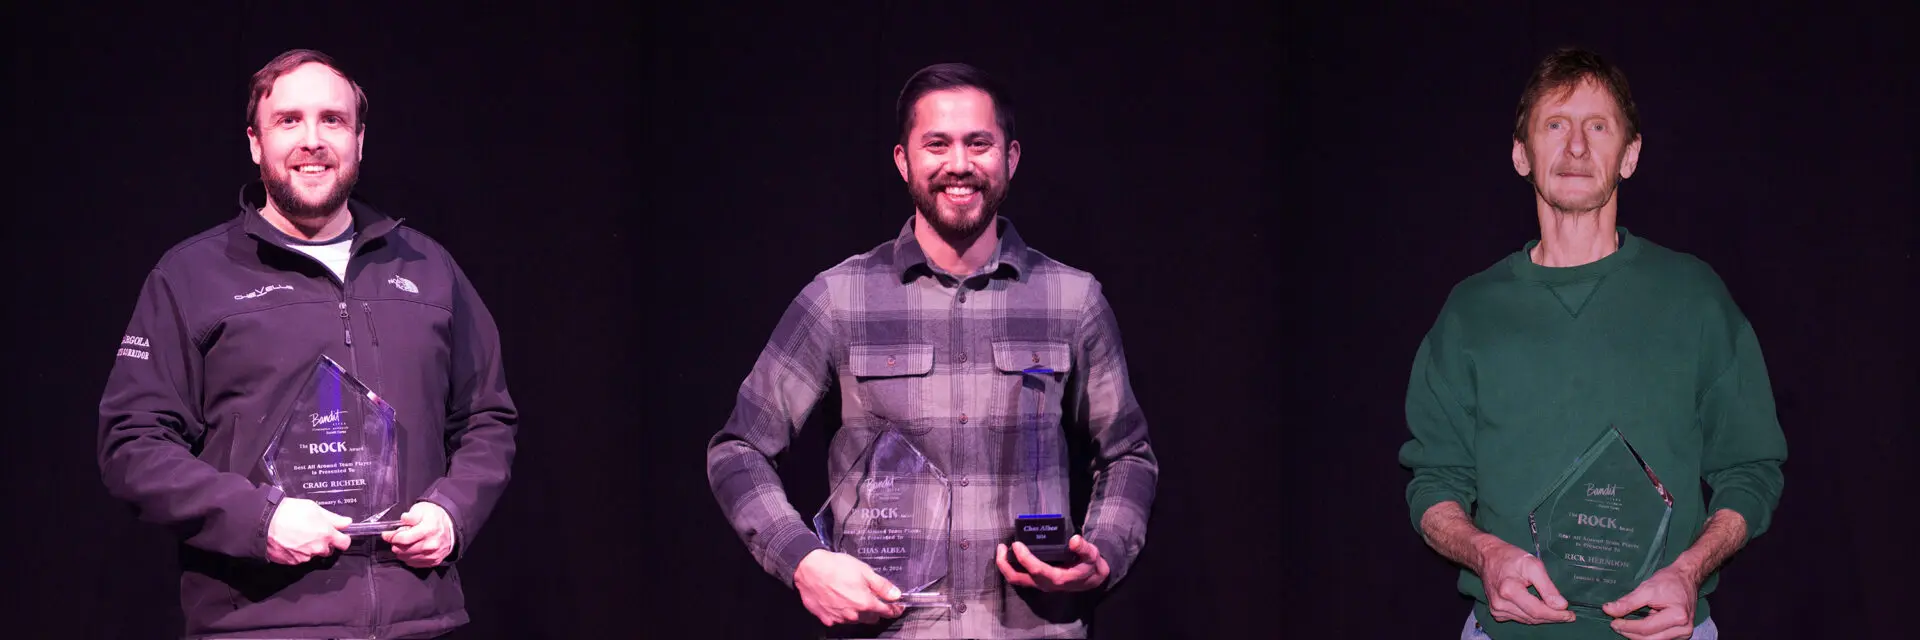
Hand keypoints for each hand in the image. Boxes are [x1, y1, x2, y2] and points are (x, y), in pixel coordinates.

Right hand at [266, 497, 350, 564]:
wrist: (264, 523)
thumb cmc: (289, 512)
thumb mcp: (314, 508)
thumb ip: (333, 518)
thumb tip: (347, 523)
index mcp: (326, 535)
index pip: (344, 543)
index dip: (342, 538)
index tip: (338, 535)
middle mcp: (318, 548)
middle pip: (328, 550)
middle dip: (324, 543)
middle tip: (313, 532)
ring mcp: (305, 557)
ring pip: (313, 554)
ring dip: (309, 548)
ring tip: (298, 535)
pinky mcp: (292, 562)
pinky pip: (299, 558)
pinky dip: (297, 552)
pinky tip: (290, 542)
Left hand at [381, 502, 455, 567]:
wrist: (451, 526)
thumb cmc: (434, 516)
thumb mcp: (422, 509)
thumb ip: (412, 515)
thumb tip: (404, 519)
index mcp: (428, 530)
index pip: (403, 539)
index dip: (391, 537)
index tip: (386, 534)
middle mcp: (431, 545)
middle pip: (403, 550)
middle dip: (396, 544)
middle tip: (399, 537)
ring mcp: (432, 555)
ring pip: (406, 558)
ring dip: (401, 551)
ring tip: (406, 543)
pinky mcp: (434, 561)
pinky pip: (414, 563)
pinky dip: (409, 557)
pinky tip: (411, 549)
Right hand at [794, 550, 904, 625]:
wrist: (808, 568)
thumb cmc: (835, 567)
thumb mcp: (864, 571)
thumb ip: (882, 586)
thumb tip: (896, 595)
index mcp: (865, 603)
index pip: (886, 611)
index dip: (894, 609)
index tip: (897, 607)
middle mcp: (853, 614)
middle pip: (872, 618)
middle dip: (875, 610)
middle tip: (871, 597)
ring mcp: (839, 618)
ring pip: (855, 619)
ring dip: (858, 612)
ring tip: (851, 595)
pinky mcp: (826, 618)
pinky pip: (839, 619)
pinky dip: (841, 613)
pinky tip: (838, 601)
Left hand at [995, 535, 1109, 592]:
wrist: (1092, 580)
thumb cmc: (1091, 566)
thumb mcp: (1092, 556)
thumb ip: (1084, 548)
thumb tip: (1074, 540)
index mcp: (1058, 578)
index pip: (1036, 570)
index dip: (1024, 558)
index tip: (1017, 544)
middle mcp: (1046, 583)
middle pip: (1018, 579)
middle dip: (1005, 565)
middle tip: (1001, 547)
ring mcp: (1041, 584)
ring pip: (1016, 579)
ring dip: (1005, 567)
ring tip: (1001, 550)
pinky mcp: (1039, 581)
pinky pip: (1020, 577)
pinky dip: (1011, 567)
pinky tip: (1010, 554)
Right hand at [1474, 537, 1575, 624]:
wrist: (1487, 557)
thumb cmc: (1511, 557)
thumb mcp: (1533, 565)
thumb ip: (1547, 587)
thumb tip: (1561, 605)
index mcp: (1509, 590)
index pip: (1537, 610)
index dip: (1556, 615)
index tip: (1570, 615)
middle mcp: (1501, 604)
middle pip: (1533, 618)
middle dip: (1552, 617)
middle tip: (1567, 615)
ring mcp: (1497, 609)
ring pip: (1527, 620)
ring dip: (1543, 618)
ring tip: (1556, 612)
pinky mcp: (1496, 612)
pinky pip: (1520, 619)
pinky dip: (1532, 616)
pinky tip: (1539, 609)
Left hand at [1604, 564, 1699, 639]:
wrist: (1686, 578)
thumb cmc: (1669, 581)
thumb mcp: (1646, 589)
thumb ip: (1628, 602)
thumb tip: (1609, 610)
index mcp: (1677, 616)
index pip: (1646, 628)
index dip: (1627, 626)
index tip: (1613, 621)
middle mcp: (1683, 629)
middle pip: (1649, 639)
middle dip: (1629, 633)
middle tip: (1615, 625)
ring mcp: (1683, 633)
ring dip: (1636, 635)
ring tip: (1624, 624)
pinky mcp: (1680, 634)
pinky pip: (1658, 638)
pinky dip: (1645, 634)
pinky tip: (1636, 627)